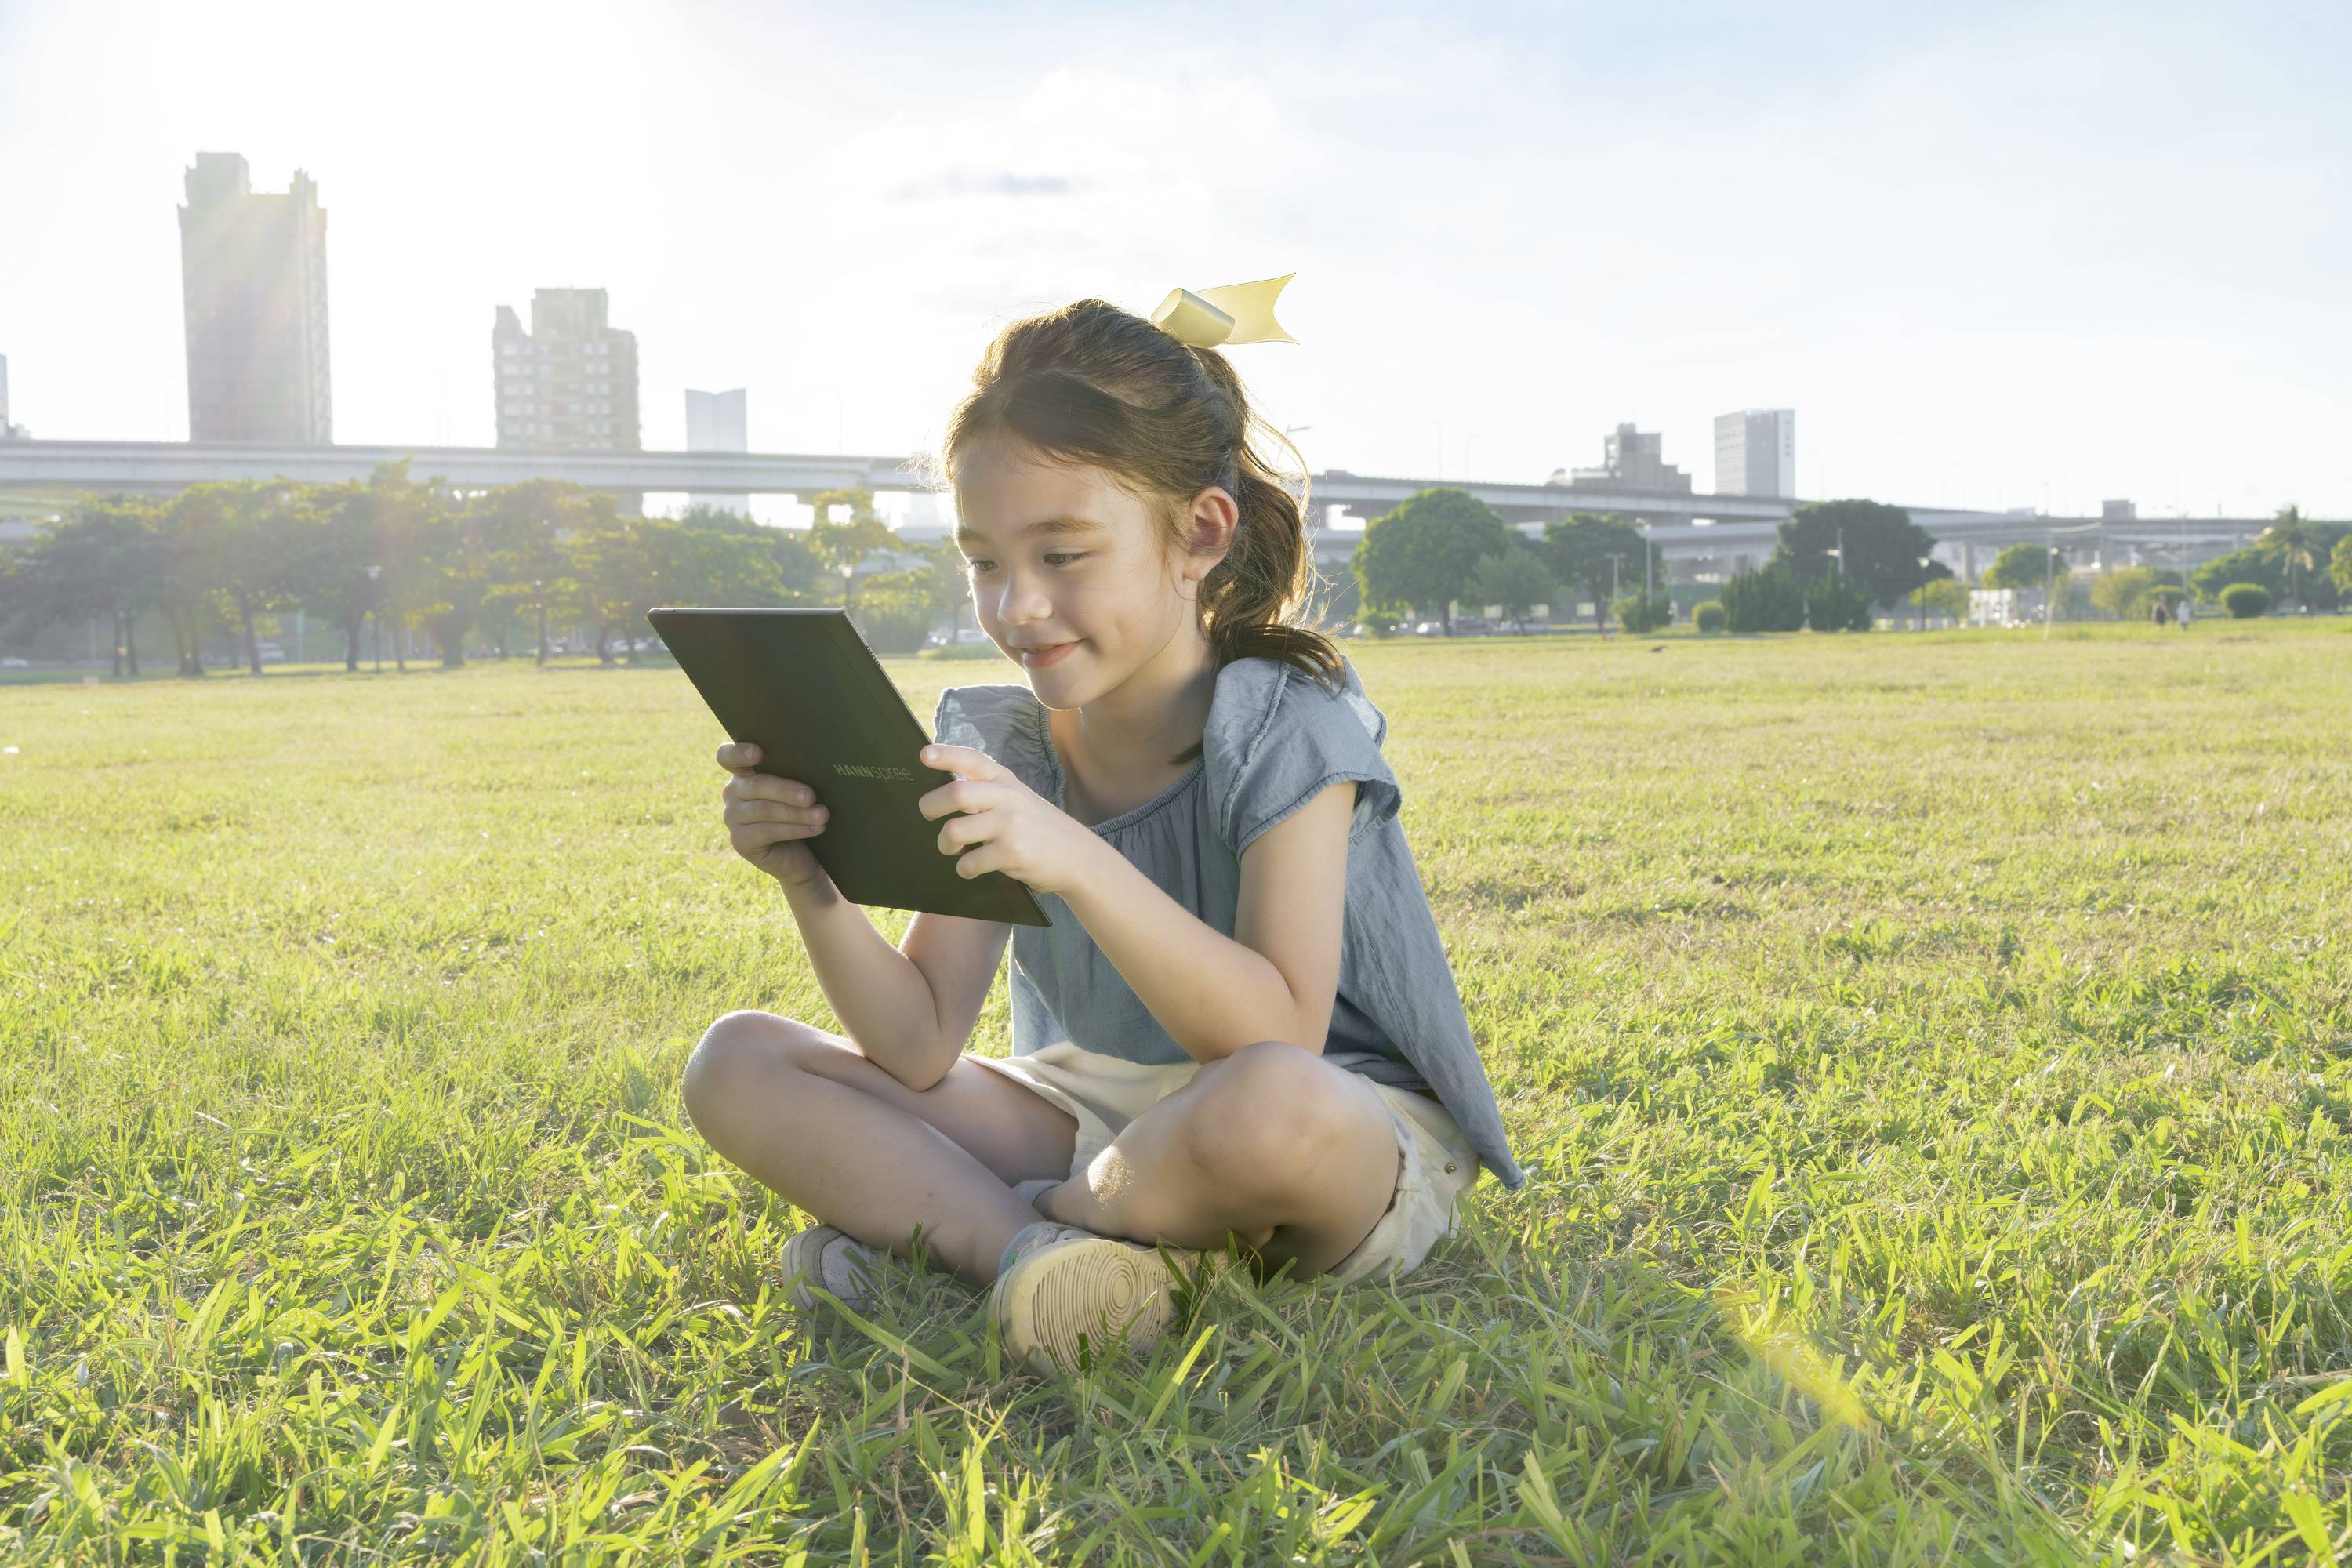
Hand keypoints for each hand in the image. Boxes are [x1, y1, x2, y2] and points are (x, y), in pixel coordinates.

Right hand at [715, 742, 831, 888]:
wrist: (801, 853)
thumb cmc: (801, 810)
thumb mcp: (797, 788)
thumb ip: (794, 773)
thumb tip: (815, 764)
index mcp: (743, 771)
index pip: (728, 756)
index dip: (739, 753)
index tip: (758, 753)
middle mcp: (732, 792)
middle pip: (756, 785)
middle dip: (786, 790)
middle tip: (811, 796)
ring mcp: (732, 817)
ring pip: (765, 809)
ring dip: (797, 813)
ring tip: (822, 814)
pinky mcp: (740, 841)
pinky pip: (769, 831)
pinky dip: (796, 829)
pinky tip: (816, 828)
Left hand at [916, 743, 1104, 897]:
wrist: (1078, 858)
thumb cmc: (1040, 829)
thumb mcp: (1019, 800)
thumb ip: (989, 793)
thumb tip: (943, 797)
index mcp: (1006, 781)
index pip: (973, 760)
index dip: (946, 755)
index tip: (924, 755)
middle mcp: (1008, 797)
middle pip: (955, 794)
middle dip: (930, 806)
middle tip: (927, 815)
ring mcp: (1010, 824)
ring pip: (954, 831)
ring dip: (944, 844)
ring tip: (952, 849)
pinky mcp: (1011, 852)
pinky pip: (969, 862)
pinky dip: (964, 869)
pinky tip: (972, 868)